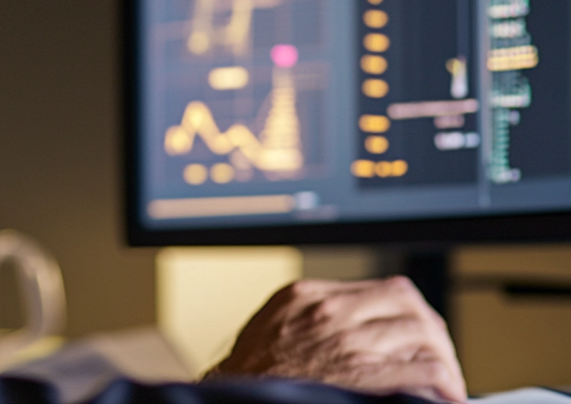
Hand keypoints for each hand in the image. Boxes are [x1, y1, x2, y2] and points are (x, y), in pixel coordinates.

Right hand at [204, 276, 465, 401]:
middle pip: (408, 305)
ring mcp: (348, 344)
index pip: (383, 289)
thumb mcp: (274, 326)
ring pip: (422, 334)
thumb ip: (311, 317)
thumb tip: (352, 323)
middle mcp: (332, 313)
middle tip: (440, 357)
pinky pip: (423, 372)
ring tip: (446, 383)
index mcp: (308, 297)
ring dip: (443, 360)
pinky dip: (442, 385)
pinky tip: (443, 398)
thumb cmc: (251, 376)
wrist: (234, 400)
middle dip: (432, 332)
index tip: (418, 331)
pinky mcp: (364, 378)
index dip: (410, 312)